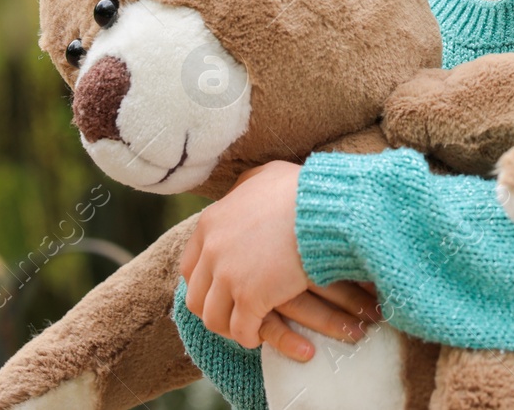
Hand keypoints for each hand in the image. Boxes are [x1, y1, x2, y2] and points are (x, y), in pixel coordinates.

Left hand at [179, 160, 381, 360]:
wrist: (323, 209)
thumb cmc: (301, 190)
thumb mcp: (265, 176)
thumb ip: (246, 186)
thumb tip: (241, 191)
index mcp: (210, 223)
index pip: (189, 267)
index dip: (204, 284)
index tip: (221, 291)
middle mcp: (212, 251)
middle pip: (196, 296)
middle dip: (214, 309)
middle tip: (234, 313)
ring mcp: (229, 276)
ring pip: (213, 319)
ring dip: (229, 327)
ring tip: (247, 327)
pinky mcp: (251, 297)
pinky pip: (241, 331)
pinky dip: (249, 337)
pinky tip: (261, 334)